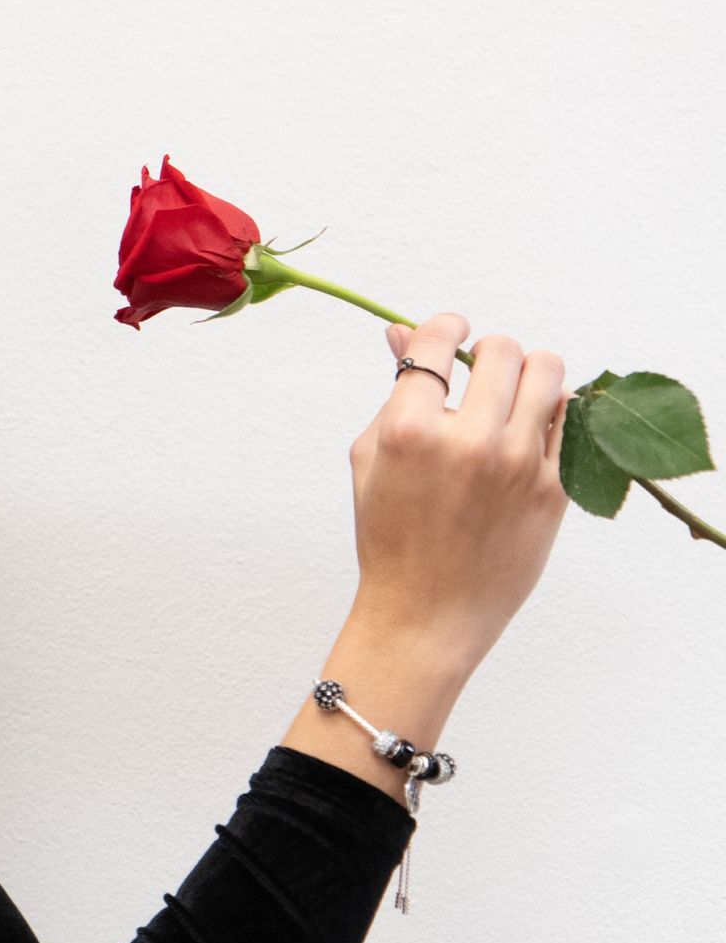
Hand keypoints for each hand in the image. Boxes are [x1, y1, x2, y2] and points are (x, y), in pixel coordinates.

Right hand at [350, 310, 568, 676]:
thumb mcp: (372, 459)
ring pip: (550, 373)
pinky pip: (570, 423)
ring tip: (514, 399)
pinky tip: (530, 435)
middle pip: (504, 350)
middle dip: (491, 354)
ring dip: (531, 376)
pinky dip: (551, 419)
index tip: (452, 334)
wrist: (427, 614)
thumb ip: (395, 392)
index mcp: (410, 430)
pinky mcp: (554, 491)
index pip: (439, 340)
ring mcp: (519, 466)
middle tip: (483, 375)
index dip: (445, 328)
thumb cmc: (391, 538)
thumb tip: (403, 333)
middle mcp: (469, 442)